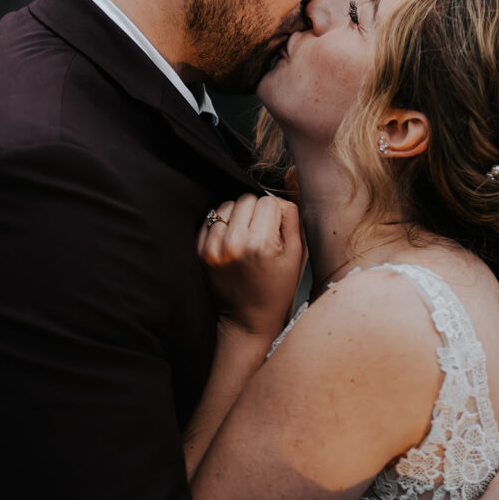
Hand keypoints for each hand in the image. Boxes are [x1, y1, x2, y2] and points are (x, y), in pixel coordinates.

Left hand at [197, 194, 301, 342]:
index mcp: (261, 245)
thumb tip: (291, 179)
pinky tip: (233, 241)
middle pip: (247, 199)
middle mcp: (234, 244)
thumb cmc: (278, 289)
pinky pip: (212, 219)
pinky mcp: (201, 252)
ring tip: (247, 236)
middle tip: (263, 233)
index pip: (269, 202)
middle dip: (257, 211)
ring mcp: (214, 248)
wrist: (248, 321)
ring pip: (228, 206)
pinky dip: (223, 224)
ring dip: (239, 215)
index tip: (277, 230)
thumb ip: (293, 216)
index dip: (277, 213)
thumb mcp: (297, 254)